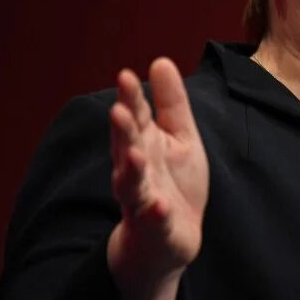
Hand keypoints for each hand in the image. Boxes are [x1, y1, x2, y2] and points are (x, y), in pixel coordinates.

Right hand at [106, 58, 208, 299]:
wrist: (168, 238)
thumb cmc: (173, 181)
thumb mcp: (180, 137)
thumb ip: (171, 103)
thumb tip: (161, 60)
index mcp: (143, 144)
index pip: (136, 118)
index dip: (131, 99)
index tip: (126, 75)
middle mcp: (136, 169)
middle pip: (126, 146)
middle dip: (123, 130)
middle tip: (120, 109)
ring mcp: (142, 199)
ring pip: (131, 183)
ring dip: (131, 169)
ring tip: (134, 153)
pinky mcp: (153, 226)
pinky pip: (152, 220)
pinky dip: (154, 213)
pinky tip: (158, 205)